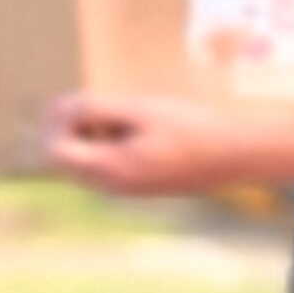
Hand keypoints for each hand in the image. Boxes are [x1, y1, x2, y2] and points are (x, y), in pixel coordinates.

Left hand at [43, 90, 273, 197]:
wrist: (238, 156)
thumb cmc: (193, 129)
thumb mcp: (141, 109)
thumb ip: (96, 110)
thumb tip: (64, 110)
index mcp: (111, 170)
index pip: (55, 152)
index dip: (57, 123)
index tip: (79, 102)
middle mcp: (114, 186)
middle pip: (63, 161)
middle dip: (68, 130)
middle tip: (93, 104)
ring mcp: (127, 190)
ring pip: (82, 164)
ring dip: (87, 137)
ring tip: (118, 115)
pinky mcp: (141, 186)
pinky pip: (104, 167)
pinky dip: (105, 146)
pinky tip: (134, 130)